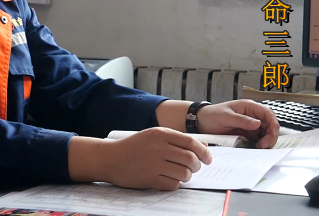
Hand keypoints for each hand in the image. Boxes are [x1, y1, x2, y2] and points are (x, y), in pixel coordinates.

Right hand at [94, 128, 212, 190]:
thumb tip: (204, 145)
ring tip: (180, 174)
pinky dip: (175, 184)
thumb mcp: (153, 136)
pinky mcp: (150, 179)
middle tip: (193, 168)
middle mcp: (158, 148)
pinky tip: (168, 179)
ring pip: (185, 173)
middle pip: (190, 159)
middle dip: (197, 166)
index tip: (208, 159)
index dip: (204, 152)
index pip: (191, 143)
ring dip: (187, 176)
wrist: (110, 158)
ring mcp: (154, 164)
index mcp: (160, 134)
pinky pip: (173, 184)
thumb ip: (177, 139)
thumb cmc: (134, 147)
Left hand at [196, 100, 279, 148]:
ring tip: (259, 148)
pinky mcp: (247, 134)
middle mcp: (252, 115)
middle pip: (269, 125)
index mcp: (248, 107)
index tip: (273, 133)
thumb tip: (257, 123)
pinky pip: (257, 140)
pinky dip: (259, 145)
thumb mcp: (225, 116)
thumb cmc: (212, 115)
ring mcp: (250, 126)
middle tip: (263, 145)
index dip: (273, 123)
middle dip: (270, 136)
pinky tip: (255, 148)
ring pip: (265, 134)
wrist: (201, 122)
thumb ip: (241, 120)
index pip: (267, 113)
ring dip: (265, 141)